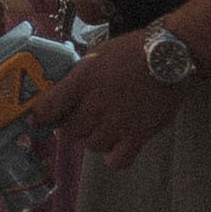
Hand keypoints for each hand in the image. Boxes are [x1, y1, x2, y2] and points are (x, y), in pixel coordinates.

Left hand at [31, 27, 182, 165]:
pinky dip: (114, 156)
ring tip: (103, 126)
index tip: (42, 117)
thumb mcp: (96, 54)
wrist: (169, 55)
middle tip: (80, 119)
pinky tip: (118, 142)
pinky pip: (117, 161)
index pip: (47, 109)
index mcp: (82, 81)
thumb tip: (59, 92)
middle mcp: (96, 105)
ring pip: (91, 146)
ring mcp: (118, 122)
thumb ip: (77, 76)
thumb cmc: (132, 50)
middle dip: (71, 127)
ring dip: (93, 138)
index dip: (41, 116)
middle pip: (68, 133)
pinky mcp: (139, 135)